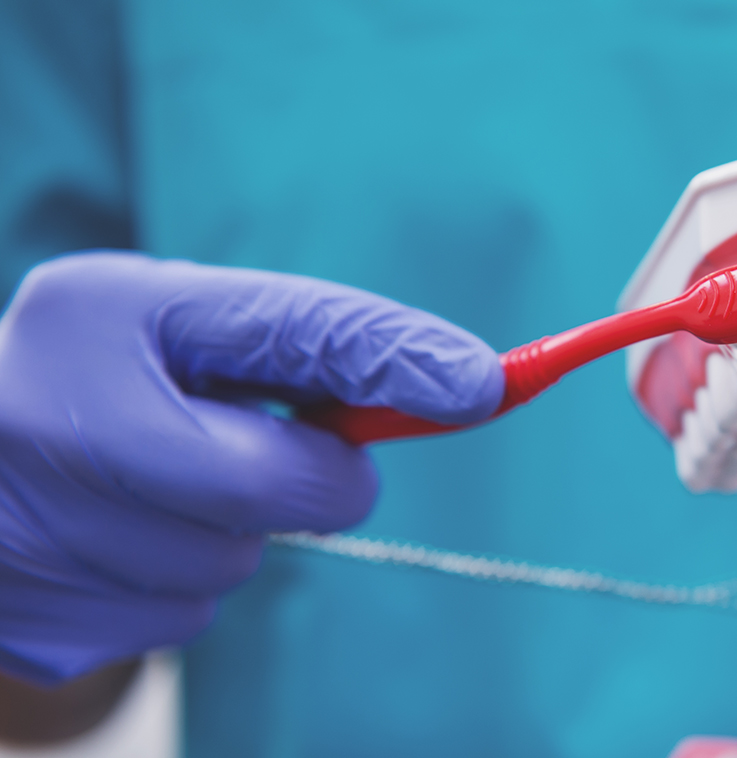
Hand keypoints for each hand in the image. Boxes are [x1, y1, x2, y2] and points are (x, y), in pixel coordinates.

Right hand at [0, 252, 501, 684]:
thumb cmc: (95, 371)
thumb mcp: (182, 319)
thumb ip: (310, 343)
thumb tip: (462, 389)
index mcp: (103, 314)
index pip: (283, 331)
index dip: (391, 359)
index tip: (484, 386)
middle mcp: (57, 426)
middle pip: (277, 489)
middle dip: (308, 475)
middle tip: (261, 445)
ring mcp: (39, 540)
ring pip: (232, 568)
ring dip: (227, 531)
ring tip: (148, 484)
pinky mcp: (46, 629)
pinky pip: (182, 620)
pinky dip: (175, 580)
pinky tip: (116, 537)